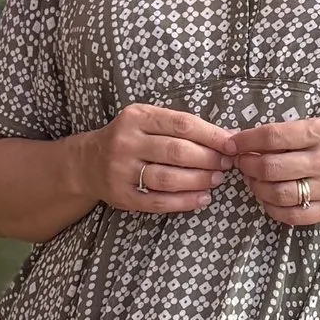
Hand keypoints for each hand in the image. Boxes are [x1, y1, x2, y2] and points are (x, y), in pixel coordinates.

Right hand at [98, 103, 236, 214]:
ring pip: (168, 178)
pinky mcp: (122, 195)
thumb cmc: (129, 138)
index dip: (211, 135)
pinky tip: (202, 199)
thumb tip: (228, 135)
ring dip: (199, 180)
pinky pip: (157, 202)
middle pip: (177, 151)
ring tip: (217, 180)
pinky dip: (184, 202)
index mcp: (136, 117)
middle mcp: (126, 142)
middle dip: (208, 159)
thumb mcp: (148, 120)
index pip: (182, 124)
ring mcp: (122, 170)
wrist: (87, 162)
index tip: (232, 144)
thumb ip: (183, 126)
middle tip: (226, 164)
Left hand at [236, 115, 319, 225]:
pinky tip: (267, 198)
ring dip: (257, 187)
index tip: (232, 143)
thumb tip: (248, 139)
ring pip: (278, 193)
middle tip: (241, 162)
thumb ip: (290, 133)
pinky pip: (292, 215)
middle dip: (247, 165)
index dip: (246, 140)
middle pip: (272, 167)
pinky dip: (272, 208)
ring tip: (253, 180)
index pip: (274, 137)